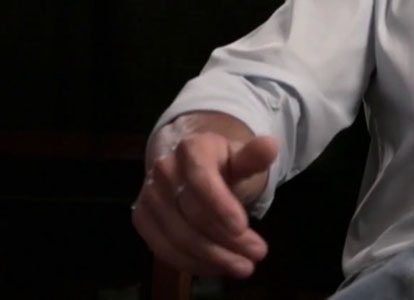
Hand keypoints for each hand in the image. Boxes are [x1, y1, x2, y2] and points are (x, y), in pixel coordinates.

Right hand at [132, 128, 277, 277]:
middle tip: (258, 253)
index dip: (220, 205)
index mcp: (191, 148)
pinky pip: (164, 249)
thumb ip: (254, 156)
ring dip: (213, 257)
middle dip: (227, 238)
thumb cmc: (223, 164)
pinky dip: (193, 263)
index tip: (243, 227)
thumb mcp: (242, 157)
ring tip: (244, 266)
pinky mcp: (142, 219)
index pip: (201, 178)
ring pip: (179, 236)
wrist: (193, 167)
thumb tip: (271, 146)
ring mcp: (149, 195)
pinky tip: (217, 268)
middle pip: (193, 213)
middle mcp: (164, 170)